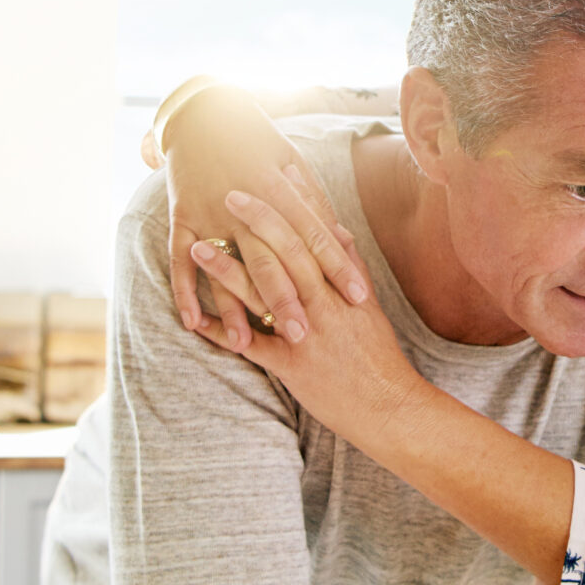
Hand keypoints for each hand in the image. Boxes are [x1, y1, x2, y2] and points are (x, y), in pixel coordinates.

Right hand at [155, 86, 368, 342]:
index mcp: (278, 187)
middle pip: (270, 260)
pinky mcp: (182, 216)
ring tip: (247, 343)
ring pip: (224, 267)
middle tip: (306, 336)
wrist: (200, 113)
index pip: (315, 235)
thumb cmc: (255, 138)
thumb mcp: (290, 160)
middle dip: (288, 300)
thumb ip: (313, 200)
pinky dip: (184, 291)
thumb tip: (341, 235)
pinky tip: (192, 323)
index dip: (337, 266)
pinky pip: (179, 258)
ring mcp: (209, 211)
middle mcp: (243, 203)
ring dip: (234, 307)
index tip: (358, 296)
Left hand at [192, 180, 430, 438]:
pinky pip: (250, 347)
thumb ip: (350, 267)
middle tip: (230, 194)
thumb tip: (336, 228)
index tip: (273, 175)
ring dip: (228, 268)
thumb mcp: (369, 307)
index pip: (316, 236)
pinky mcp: (292, 367)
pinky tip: (194, 319)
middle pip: (288, 254)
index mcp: (344, 288)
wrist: (390, 408)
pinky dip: (222, 332)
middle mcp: (325, 306)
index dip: (294, 205)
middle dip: (258, 222)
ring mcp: (308, 335)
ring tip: (199, 245)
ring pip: (264, 294)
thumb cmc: (378, 358)